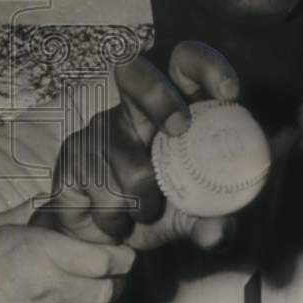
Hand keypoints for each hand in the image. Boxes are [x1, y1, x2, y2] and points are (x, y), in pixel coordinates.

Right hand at [0, 219, 133, 302]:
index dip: (121, 258)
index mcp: (41, 253)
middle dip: (108, 281)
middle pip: (106, 290)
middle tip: (99, 276)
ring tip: (76, 298)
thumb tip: (61, 196)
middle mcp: (49, 290)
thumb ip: (31, 211)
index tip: (121, 256)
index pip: (106, 261)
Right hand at [33, 40, 239, 250]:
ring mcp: (98, 128)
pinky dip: (114, 216)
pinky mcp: (72, 152)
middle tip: (178, 128)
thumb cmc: (156, 210)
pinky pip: (99, 188)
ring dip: (141, 200)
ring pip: (126, 158)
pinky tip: (114, 219)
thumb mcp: (191, 217)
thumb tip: (220, 231)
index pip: (186, 64)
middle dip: (158, 96)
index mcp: (173, 109)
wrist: (103, 238)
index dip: (207, 68)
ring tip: (143, 212)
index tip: (229, 94)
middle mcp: (133, 110)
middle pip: (137, 73)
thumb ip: (210, 220)